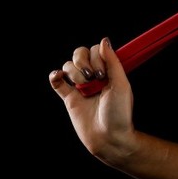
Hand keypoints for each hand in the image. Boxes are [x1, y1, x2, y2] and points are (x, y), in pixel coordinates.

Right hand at [49, 38, 135, 163]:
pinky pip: (56, 80)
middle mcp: (94, 76)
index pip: (96, 51)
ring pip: (68, 66)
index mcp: (108, 72)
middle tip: (95, 78)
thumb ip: (113, 61)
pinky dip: (55, 76)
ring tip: (85, 88)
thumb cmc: (120, 114)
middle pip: (79, 53)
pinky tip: (58, 77)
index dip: (97, 57)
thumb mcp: (122, 84)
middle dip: (83, 62)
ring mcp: (80, 86)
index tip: (104, 73)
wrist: (109, 138)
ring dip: (74, 73)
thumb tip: (104, 40)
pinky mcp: (68, 97)